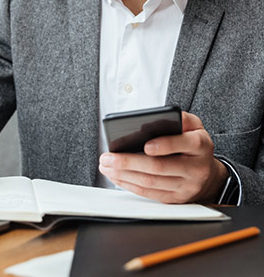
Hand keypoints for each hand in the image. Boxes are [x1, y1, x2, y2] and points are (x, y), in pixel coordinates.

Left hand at [99, 112, 228, 203]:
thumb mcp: (194, 125)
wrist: (208, 173)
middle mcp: (196, 168)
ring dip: (124, 175)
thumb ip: (180, 118)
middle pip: (160, 167)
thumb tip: (158, 117)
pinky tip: (116, 177)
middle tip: (108, 157)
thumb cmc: (193, 143)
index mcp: (200, 145)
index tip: (145, 145)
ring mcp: (186, 186)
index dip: (165, 145)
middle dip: (130, 162)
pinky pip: (150, 194)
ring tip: (106, 166)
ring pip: (151, 183)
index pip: (185, 144)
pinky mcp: (176, 199)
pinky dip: (130, 185)